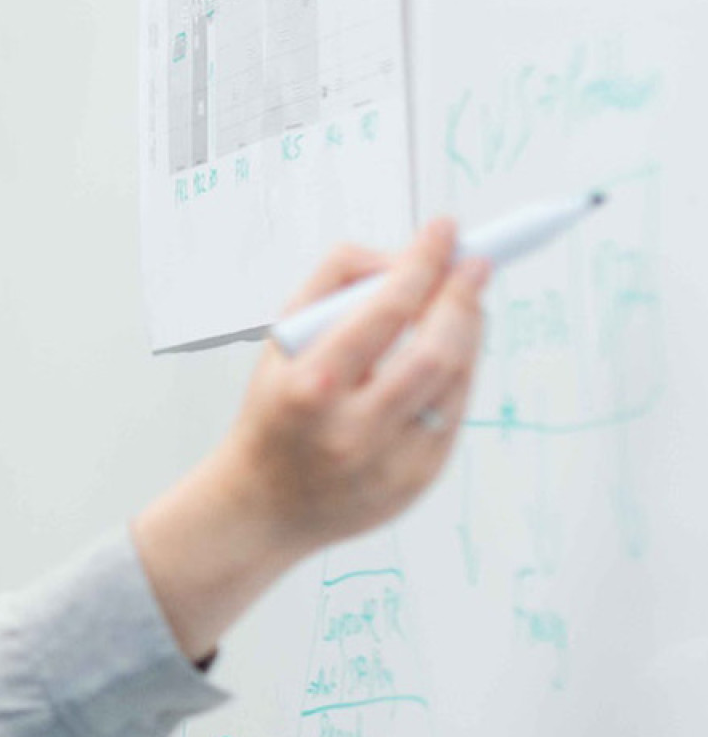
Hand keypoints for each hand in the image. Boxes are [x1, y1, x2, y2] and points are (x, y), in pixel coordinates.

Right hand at [217, 217, 489, 556]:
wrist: (262, 505)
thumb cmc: (275, 410)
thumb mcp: (279, 342)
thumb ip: (332, 286)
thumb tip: (400, 257)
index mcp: (311, 387)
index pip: (384, 313)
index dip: (422, 264)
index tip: (443, 230)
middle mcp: (352, 430)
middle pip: (436, 351)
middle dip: (462, 297)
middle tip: (475, 262)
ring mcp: (390, 461)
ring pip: (456, 381)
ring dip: (470, 331)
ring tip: (464, 301)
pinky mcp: (417, 480)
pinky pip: (454, 412)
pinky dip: (460, 372)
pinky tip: (450, 350)